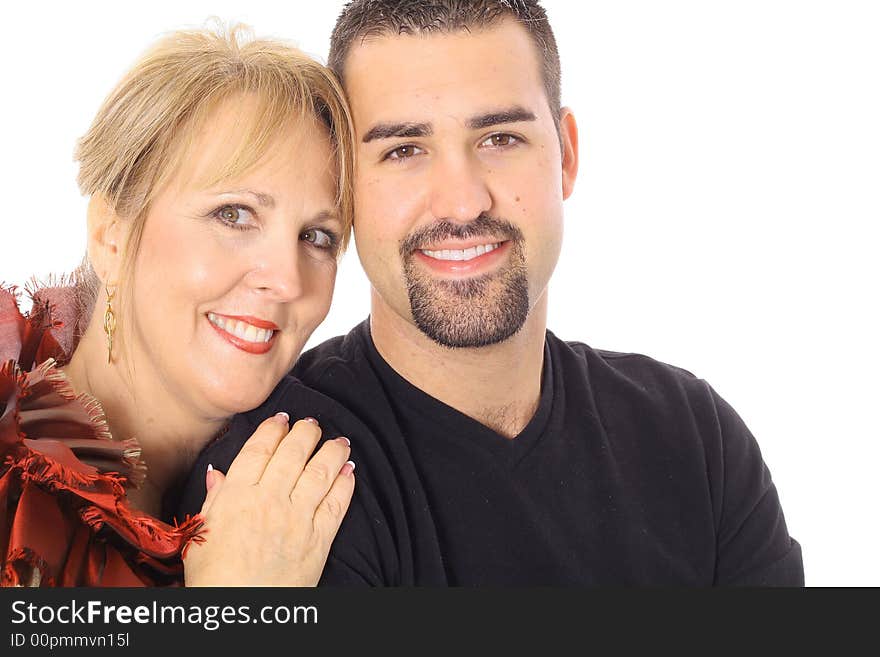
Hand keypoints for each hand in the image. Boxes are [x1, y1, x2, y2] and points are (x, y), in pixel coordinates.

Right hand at [183, 413, 354, 585]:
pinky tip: (349, 471)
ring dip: (332, 451)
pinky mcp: (319, 539)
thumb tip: (218, 473)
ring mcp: (297, 518)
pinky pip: (337, 503)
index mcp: (237, 497)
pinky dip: (346, 483)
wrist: (241, 614)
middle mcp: (269, 501)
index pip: (259, 450)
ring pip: (320, 472)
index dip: (272, 429)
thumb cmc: (216, 579)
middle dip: (306, 432)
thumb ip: (214, 500)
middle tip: (312, 424)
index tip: (281, 419)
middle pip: (293, 453)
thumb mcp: (202, 535)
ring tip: (339, 441)